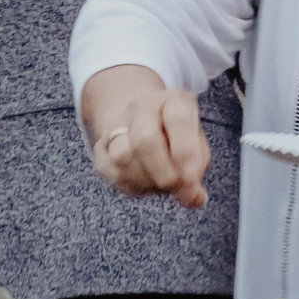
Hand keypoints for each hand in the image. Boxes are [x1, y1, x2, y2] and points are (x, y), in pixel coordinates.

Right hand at [83, 66, 210, 207]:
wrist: (136, 117)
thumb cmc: (176, 132)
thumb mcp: (198, 140)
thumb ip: (198, 166)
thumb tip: (194, 198)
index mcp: (174, 100)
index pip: (178, 118)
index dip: (186, 151)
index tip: (193, 178)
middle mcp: (142, 107)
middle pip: (145, 140)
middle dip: (164, 173)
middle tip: (179, 189)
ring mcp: (117, 125)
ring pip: (123, 157)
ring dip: (148, 181)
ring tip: (165, 186)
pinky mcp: (100, 148)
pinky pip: (112, 172)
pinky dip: (133, 185)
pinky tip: (147, 184)